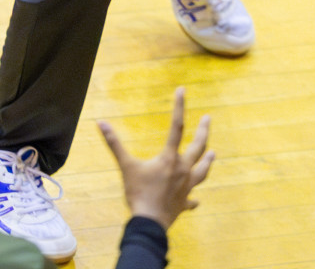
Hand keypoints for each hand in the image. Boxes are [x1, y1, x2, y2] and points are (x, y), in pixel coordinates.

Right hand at [96, 87, 213, 229]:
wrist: (149, 223)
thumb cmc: (138, 193)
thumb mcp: (126, 166)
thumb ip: (114, 144)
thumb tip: (101, 123)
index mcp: (169, 158)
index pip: (176, 126)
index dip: (179, 107)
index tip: (182, 90)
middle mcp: (183, 169)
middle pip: (198, 147)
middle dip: (203, 131)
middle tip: (208, 119)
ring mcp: (187, 187)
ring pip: (202, 170)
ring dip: (208, 161)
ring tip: (213, 153)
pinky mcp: (184, 202)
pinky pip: (192, 199)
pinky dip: (193, 198)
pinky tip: (196, 200)